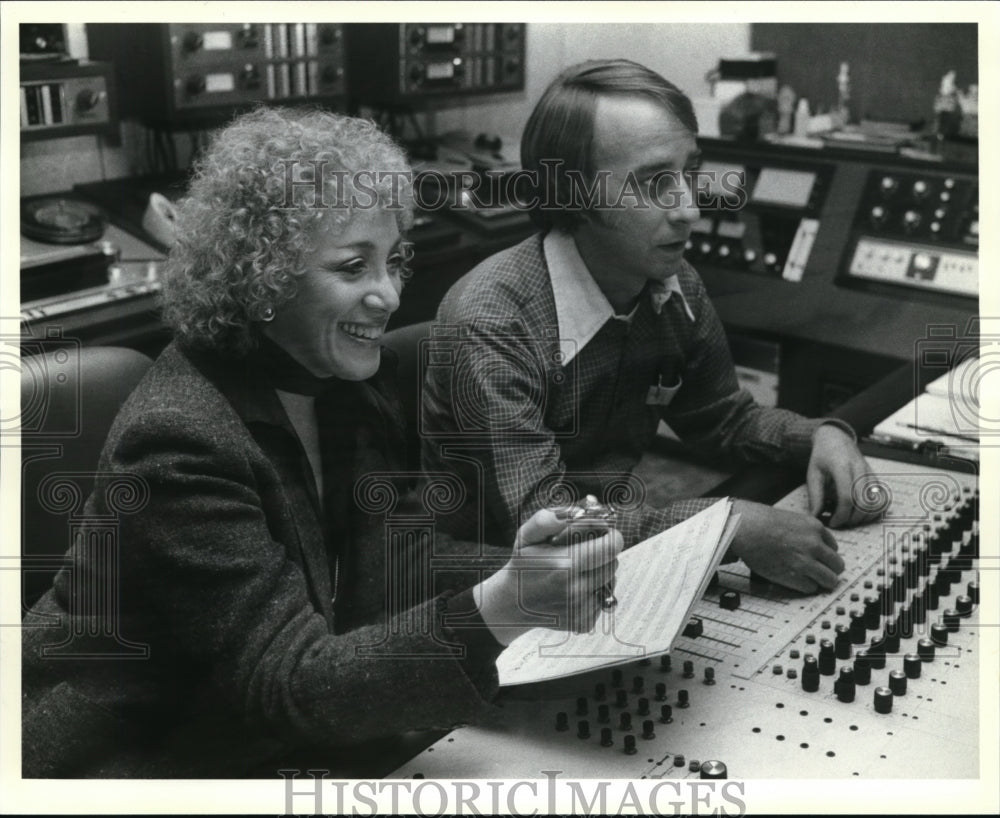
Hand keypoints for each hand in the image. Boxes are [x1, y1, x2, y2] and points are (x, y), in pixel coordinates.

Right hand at [477, 509, 622, 644]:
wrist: (512, 602)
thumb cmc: (523, 564)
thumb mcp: (528, 534)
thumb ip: (552, 518)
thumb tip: (579, 511)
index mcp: (566, 564)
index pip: (612, 546)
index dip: (610, 535)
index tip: (601, 534)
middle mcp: (576, 589)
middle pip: (613, 562)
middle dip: (602, 554)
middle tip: (582, 552)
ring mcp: (581, 609)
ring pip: (609, 581)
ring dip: (598, 573)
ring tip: (575, 572)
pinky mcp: (584, 622)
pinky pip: (602, 599)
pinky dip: (593, 592)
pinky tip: (572, 589)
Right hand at [730, 500, 844, 593]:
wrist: (743, 527)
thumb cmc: (758, 521)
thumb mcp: (790, 519)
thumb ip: (805, 532)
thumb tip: (811, 546)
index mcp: (814, 527)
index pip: (834, 547)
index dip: (825, 555)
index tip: (819, 559)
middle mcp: (814, 544)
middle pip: (837, 565)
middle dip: (829, 570)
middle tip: (819, 573)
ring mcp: (805, 561)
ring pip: (829, 580)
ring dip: (821, 582)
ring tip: (811, 581)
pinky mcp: (794, 575)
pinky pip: (810, 588)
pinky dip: (804, 587)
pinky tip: (794, 580)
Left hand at [807, 424, 880, 528]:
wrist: (836, 438)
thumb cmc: (823, 457)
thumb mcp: (813, 473)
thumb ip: (815, 495)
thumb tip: (815, 516)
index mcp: (842, 467)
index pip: (847, 497)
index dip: (841, 515)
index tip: (832, 522)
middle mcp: (860, 469)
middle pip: (863, 503)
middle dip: (852, 519)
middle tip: (839, 522)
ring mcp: (870, 473)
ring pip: (875, 502)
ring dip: (863, 517)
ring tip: (849, 518)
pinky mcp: (876, 477)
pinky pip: (883, 498)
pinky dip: (875, 510)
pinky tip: (862, 513)